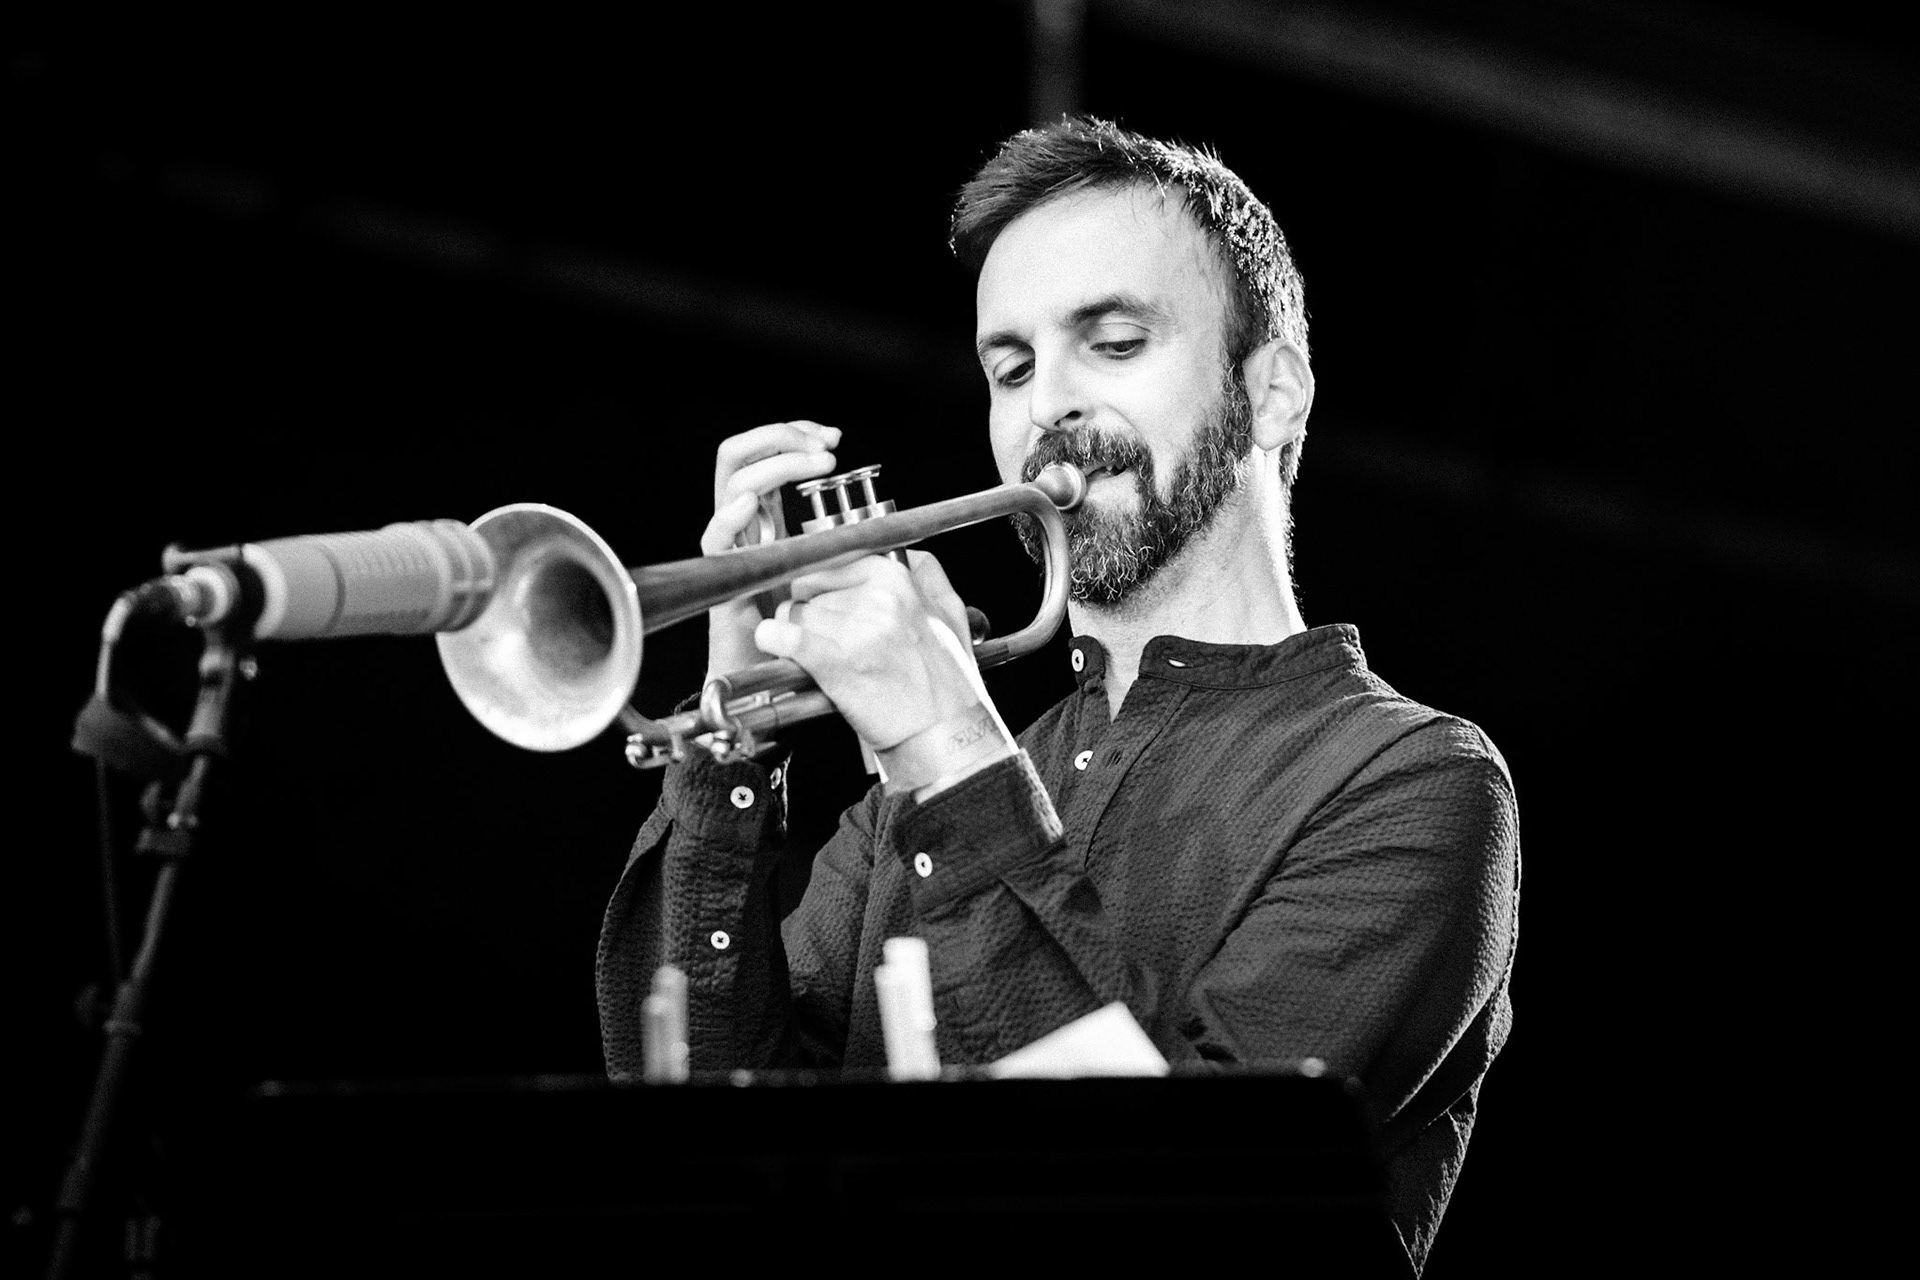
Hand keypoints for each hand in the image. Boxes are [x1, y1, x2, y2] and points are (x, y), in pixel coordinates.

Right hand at [699, 421, 840, 680]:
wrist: (773, 679)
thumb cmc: (803, 629)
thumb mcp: (830, 571)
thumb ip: (840, 537)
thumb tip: (872, 511)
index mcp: (765, 517)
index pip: (765, 453)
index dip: (793, 434)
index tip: (832, 436)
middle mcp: (743, 526)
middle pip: (739, 456)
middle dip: (782, 437)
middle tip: (826, 446)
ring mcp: (730, 551)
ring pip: (732, 485)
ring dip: (775, 465)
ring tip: (815, 465)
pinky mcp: (722, 582)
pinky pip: (715, 541)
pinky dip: (730, 515)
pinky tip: (750, 503)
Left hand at [753, 551, 1013, 792]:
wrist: (945, 734)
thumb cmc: (946, 681)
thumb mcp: (949, 613)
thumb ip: (926, 575)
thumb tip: (904, 554)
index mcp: (900, 578)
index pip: (834, 562)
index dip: (824, 586)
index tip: (825, 603)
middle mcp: (879, 597)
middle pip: (810, 588)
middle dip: (810, 613)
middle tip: (830, 640)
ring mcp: (857, 628)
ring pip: (794, 613)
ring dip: (796, 634)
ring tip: (820, 657)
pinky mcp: (835, 661)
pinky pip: (783, 636)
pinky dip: (774, 641)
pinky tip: (778, 646)